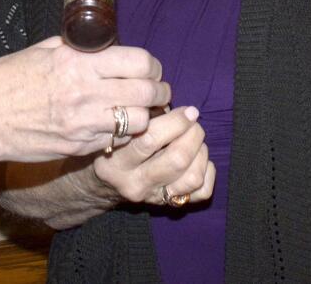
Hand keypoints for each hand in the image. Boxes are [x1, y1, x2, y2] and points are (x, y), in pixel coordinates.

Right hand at [0, 36, 168, 164]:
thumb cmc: (7, 79)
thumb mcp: (42, 50)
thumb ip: (76, 48)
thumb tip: (103, 45)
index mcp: (77, 63)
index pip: (138, 62)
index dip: (152, 65)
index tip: (151, 68)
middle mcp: (85, 93)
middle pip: (147, 92)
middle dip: (158, 90)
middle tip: (157, 89)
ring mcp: (84, 124)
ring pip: (140, 121)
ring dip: (145, 115)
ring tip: (140, 110)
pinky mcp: (80, 147)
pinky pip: (117, 140)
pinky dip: (124, 133)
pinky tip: (117, 125)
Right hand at [89, 105, 214, 206]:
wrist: (103, 185)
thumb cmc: (114, 145)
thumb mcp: (117, 130)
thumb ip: (143, 116)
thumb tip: (175, 105)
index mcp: (117, 160)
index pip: (151, 139)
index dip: (176, 121)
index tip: (188, 110)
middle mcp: (135, 182)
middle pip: (177, 159)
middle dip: (193, 134)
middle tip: (192, 122)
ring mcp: (154, 197)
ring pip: (193, 177)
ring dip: (201, 152)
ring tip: (194, 140)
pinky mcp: (169, 204)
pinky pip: (202, 193)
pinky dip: (207, 172)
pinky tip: (197, 159)